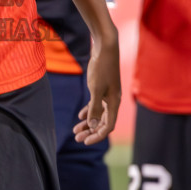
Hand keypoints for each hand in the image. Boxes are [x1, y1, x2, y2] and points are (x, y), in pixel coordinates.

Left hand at [73, 29, 120, 144]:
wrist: (105, 48)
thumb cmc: (101, 67)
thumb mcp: (95, 89)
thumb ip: (94, 108)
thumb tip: (92, 126)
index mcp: (114, 103)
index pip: (107, 126)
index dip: (97, 136)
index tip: (84, 141)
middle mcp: (113, 101)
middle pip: (103, 122)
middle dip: (90, 131)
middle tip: (77, 138)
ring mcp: (108, 94)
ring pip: (99, 114)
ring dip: (88, 123)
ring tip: (76, 131)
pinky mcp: (103, 88)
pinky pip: (97, 105)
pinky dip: (89, 111)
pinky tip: (80, 116)